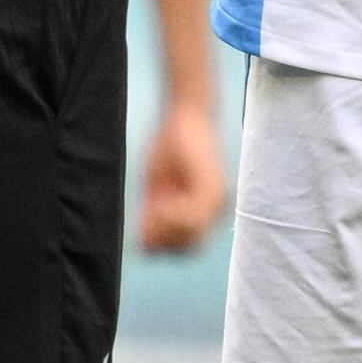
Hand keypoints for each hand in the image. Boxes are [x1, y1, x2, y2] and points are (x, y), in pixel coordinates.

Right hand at [136, 93, 230, 252]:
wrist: (186, 115)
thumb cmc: (169, 146)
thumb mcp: (156, 187)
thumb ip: (153, 217)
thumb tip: (145, 247)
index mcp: (203, 210)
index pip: (183, 247)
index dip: (160, 243)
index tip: (144, 226)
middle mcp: (216, 209)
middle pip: (186, 248)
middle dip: (162, 238)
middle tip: (147, 215)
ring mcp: (218, 201)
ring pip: (189, 237)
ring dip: (165, 226)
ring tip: (156, 203)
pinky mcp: (213, 190)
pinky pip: (190, 219)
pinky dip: (172, 215)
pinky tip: (162, 200)